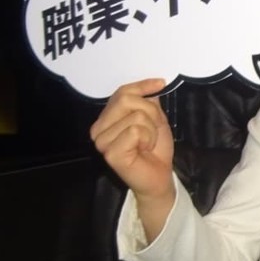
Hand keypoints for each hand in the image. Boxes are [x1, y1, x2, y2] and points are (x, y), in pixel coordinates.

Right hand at [90, 78, 175, 235]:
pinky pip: (135, 131)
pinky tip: (144, 150)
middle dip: (150, 113)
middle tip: (152, 131)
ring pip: (135, 116)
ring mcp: (102, 141)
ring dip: (151, 129)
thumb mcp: (155, 120)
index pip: (121, 92)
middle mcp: (99, 128)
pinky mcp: (110, 152)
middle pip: (127, 100)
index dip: (142, 86)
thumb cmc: (155, 149)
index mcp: (107, 118)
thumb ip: (150, 102)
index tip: (160, 83)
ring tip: (147, 143)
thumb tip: (154, 84)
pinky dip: (148, 139)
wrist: (159, 177)